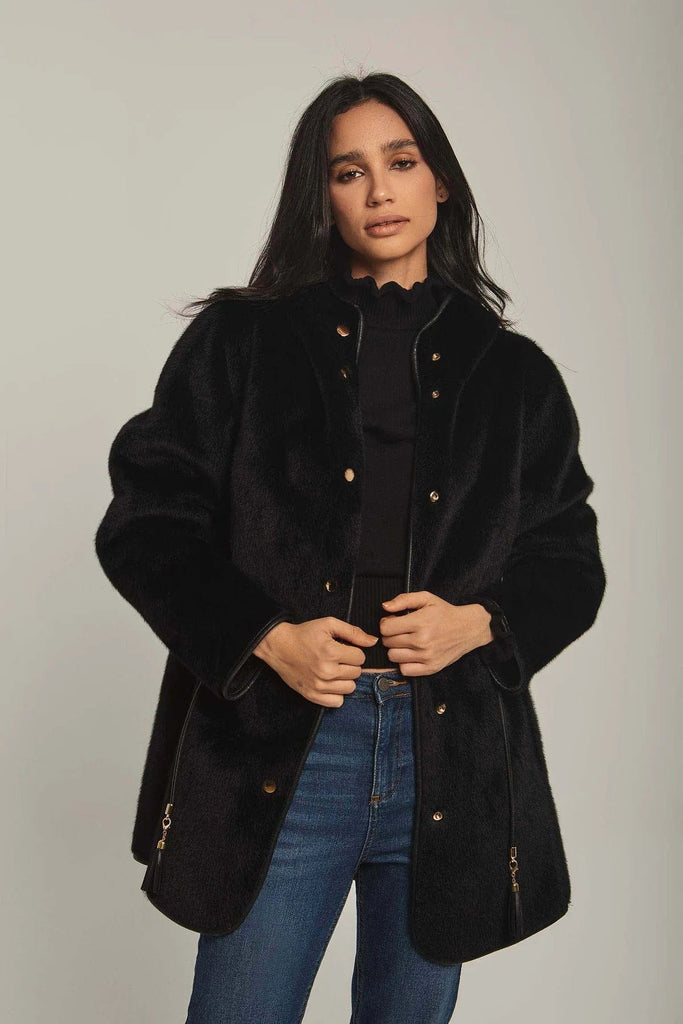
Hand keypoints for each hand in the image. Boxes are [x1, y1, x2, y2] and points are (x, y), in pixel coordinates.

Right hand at [253, 618, 378, 706]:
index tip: (342, 648)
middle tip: (337, 658)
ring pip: (350, 688)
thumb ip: (353, 632)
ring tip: (334, 670)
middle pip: (356, 673)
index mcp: (331, 652)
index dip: (353, 651)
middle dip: (350, 664)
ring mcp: (319, 686)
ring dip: (345, 679)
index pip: (360, 658)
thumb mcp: (328, 624)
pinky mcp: (312, 695)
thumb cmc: (305, 633)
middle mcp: (326, 671)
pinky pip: (337, 702)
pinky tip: (330, 683)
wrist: (279, 646)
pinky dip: (337, 693)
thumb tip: (373, 642)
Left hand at [379, 592, 492, 675]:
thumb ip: (403, 599)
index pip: (385, 628)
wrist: (468, 629)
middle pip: (387, 642)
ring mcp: (426, 656)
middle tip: (402, 631)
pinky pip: (404, 670)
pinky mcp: (431, 668)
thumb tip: (385, 607)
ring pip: (393, 657)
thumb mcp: (426, 598)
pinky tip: (411, 654)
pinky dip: (404, 663)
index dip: (386, 623)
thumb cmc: (444, 612)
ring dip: (396, 649)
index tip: (394, 621)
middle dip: (390, 635)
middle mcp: (422, 641)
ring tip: (406, 642)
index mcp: (420, 622)